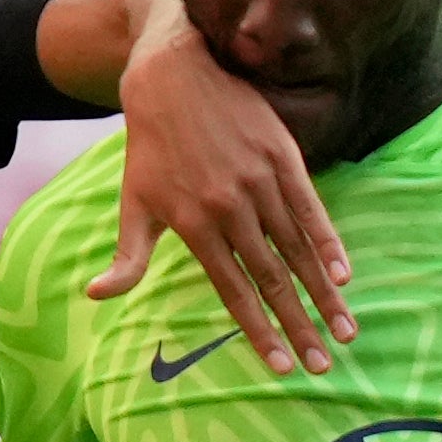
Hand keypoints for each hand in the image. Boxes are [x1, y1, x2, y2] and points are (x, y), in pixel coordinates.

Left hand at [93, 0, 351, 372]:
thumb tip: (95, 297)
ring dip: (324, 294)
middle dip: (301, 326)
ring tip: (346, 330)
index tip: (282, 367)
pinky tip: (344, 274)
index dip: (260, 333)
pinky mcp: (282, 155)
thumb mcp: (133, 204)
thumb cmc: (150, 147)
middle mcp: (230, 207)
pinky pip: (310, 207)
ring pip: (297, 249)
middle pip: (272, 280)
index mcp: (195, 226)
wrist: (173, 73)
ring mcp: (259, 181)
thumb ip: (126, 258)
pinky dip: (328, 242)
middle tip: (324, 365)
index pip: (234, 292)